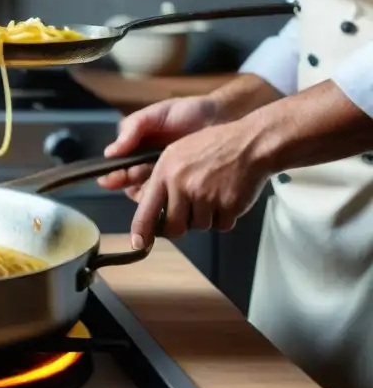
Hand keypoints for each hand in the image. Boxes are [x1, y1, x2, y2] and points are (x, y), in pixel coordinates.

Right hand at [97, 96, 217, 198]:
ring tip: (158, 185)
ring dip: (152, 196)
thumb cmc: (186, 112)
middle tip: (140, 178)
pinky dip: (174, 201)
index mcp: (138, 152)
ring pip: (153, 197)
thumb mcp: (155, 115)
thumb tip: (110, 153)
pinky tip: (177, 195)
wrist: (223, 116)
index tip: (108, 181)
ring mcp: (171, 180)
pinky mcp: (190, 188)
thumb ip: (132, 129)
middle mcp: (151, 169)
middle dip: (134, 187)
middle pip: (135, 187)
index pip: (121, 170)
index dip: (114, 177)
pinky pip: (176, 200)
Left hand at [129, 120, 271, 248]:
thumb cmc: (211, 147)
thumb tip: (153, 210)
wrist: (250, 144)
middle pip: (174, 227)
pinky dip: (224, 217)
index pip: (147, 210)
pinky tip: (227, 197)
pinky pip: (221, 226)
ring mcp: (206, 196)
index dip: (142, 230)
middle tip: (187, 216)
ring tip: (213, 194)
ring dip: (206, 218)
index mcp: (165, 172)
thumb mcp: (176, 153)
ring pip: (199, 226)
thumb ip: (162, 180)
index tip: (138, 244)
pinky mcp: (228, 205)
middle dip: (179, 227)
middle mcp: (182, 186)